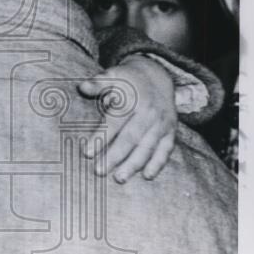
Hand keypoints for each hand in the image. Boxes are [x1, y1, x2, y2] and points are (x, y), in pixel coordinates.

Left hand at [78, 56, 176, 182]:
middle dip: (115, 156)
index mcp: (132, 100)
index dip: (101, 137)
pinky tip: (147, 176)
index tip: (87, 152)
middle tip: (99, 171)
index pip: (115, 122)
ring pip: (148, 147)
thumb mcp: (113, 75)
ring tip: (120, 178)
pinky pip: (165, 149)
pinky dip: (158, 163)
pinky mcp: (170, 131)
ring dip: (134, 164)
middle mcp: (149, 113)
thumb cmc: (128, 80)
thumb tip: (82, 87)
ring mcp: (161, 124)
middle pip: (131, 138)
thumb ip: (98, 82)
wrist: (157, 76)